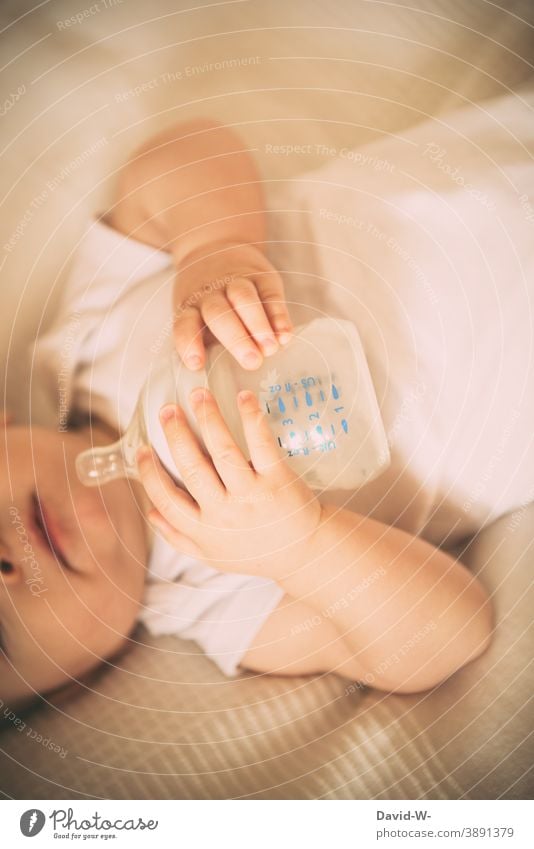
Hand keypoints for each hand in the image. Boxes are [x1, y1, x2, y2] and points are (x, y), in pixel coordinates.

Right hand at [136, 387, 321, 577]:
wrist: (305, 553)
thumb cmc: (256, 552)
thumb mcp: (213, 555)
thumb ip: (179, 536)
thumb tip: (149, 511)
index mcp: (204, 530)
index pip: (167, 499)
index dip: (150, 473)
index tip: (142, 448)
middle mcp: (225, 514)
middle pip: (192, 468)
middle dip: (176, 435)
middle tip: (168, 409)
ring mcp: (252, 496)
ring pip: (223, 452)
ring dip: (208, 419)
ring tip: (198, 395)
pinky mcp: (278, 481)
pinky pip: (261, 445)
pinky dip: (250, 419)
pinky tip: (243, 398)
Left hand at [172, 242, 292, 370]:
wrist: (215, 247)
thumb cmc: (207, 300)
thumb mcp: (196, 316)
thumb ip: (204, 341)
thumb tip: (212, 379)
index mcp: (189, 307)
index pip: (185, 324)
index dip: (189, 343)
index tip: (197, 364)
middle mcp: (210, 293)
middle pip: (219, 313)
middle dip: (236, 338)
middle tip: (252, 362)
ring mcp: (235, 280)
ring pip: (244, 298)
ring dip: (258, 324)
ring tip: (271, 348)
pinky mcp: (261, 275)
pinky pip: (270, 294)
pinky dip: (279, 315)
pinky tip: (285, 335)